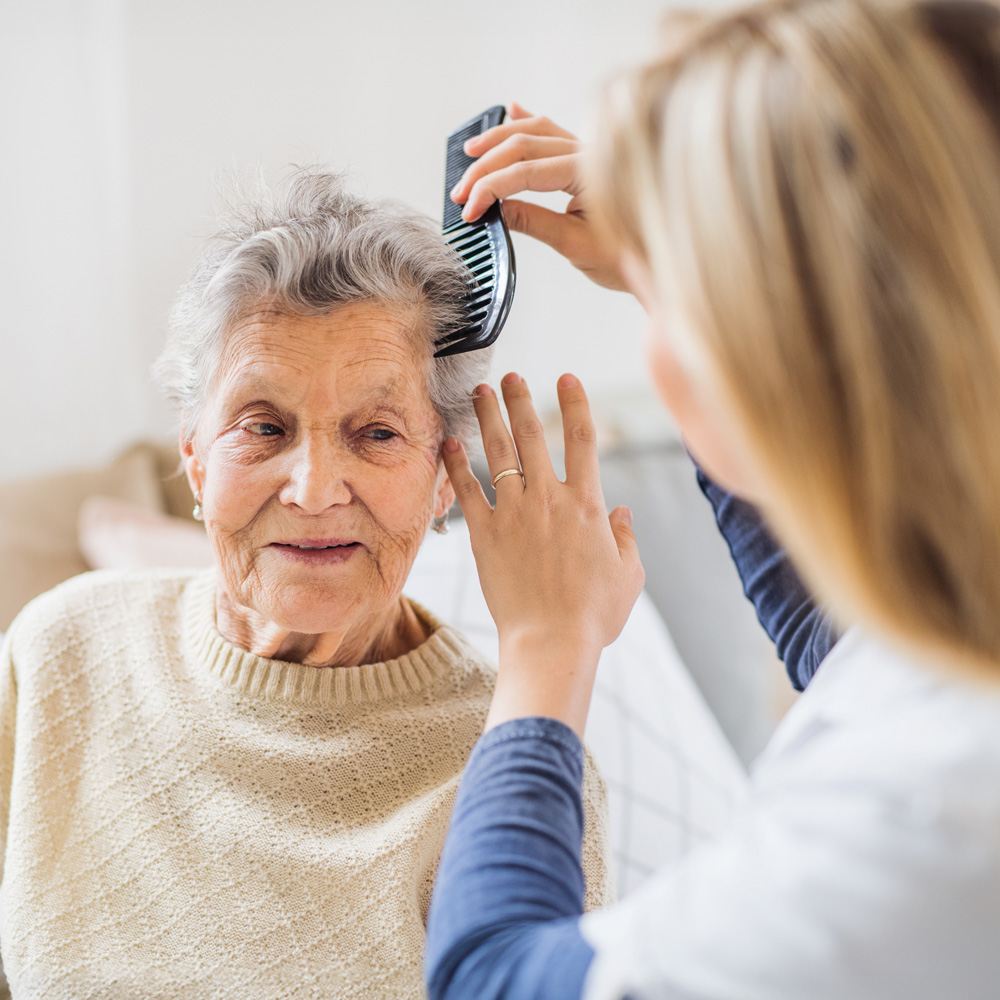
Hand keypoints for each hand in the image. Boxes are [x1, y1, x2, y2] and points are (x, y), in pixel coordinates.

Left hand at [443, 373, 644, 734]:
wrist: (552, 641)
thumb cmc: (594, 614)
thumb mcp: (629, 575)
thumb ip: (626, 538)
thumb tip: (623, 513)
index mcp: (588, 504)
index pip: (582, 439)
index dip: (574, 403)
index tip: (565, 378)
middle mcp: (549, 499)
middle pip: (532, 434)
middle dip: (520, 399)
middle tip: (510, 375)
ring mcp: (514, 513)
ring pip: (498, 452)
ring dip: (487, 417)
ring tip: (479, 392)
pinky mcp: (485, 534)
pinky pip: (468, 489)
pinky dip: (457, 464)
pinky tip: (449, 443)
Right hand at [450, 103, 627, 291]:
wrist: (659, 259)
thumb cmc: (627, 256)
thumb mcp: (575, 244)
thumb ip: (534, 222)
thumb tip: (496, 209)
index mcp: (588, 173)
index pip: (525, 172)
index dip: (490, 189)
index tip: (469, 210)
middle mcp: (588, 153)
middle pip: (524, 145)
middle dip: (486, 167)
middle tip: (460, 193)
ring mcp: (587, 152)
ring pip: (536, 131)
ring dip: (499, 139)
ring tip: (472, 152)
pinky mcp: (585, 159)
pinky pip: (553, 131)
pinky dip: (529, 121)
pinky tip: (512, 110)